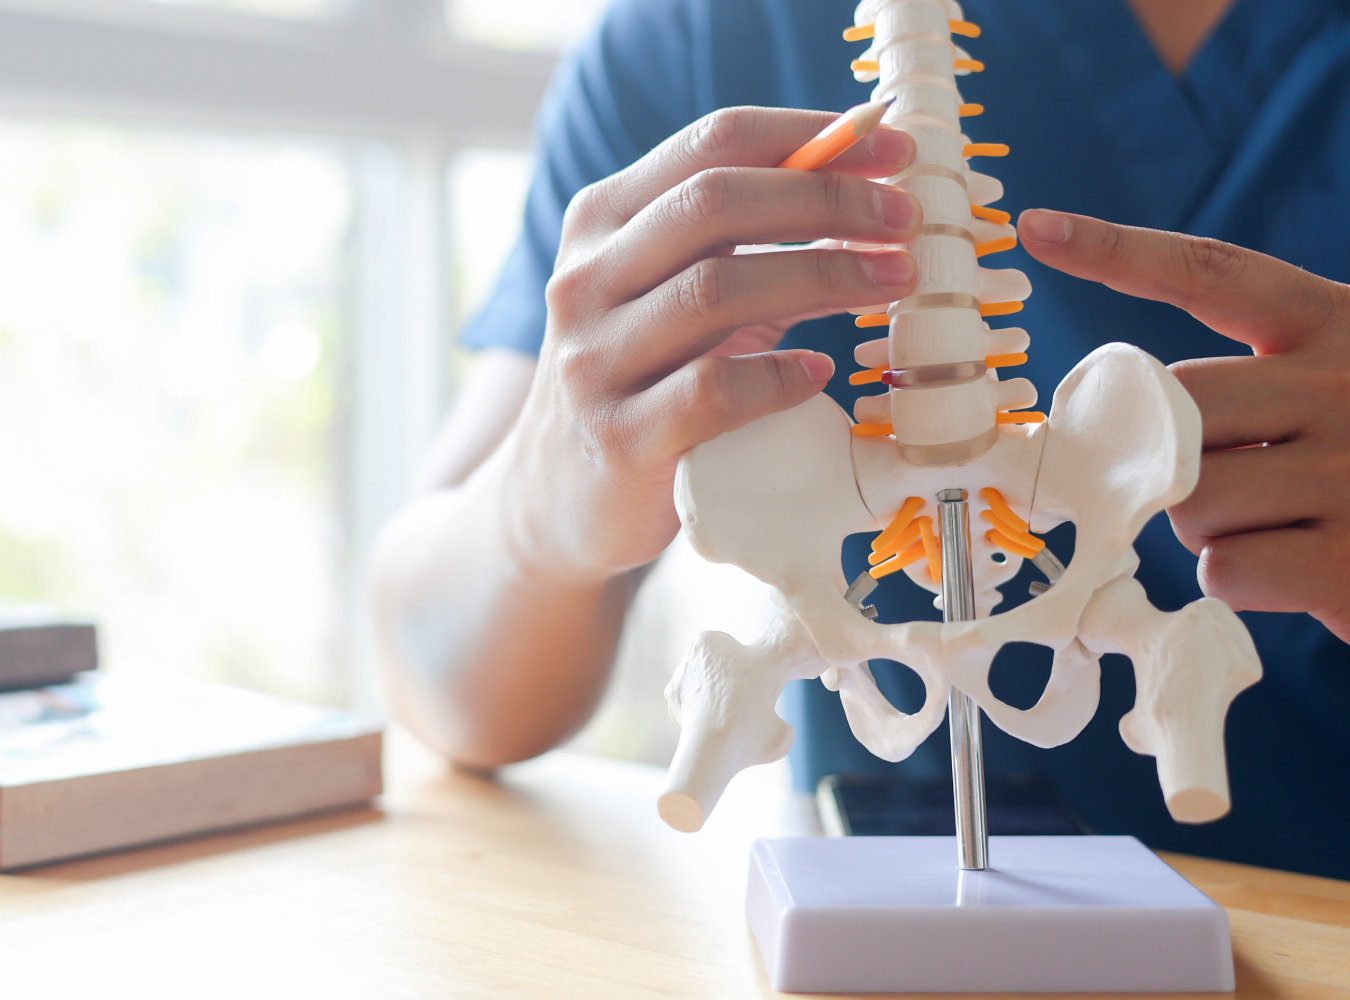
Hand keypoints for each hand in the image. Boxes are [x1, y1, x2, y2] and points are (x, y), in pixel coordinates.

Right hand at [507, 107, 921, 578]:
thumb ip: (743, 247)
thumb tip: (864, 200)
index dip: (811, 137)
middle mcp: (586, 279)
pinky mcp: (618, 438)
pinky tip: (819, 373)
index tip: (892, 150)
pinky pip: (711, 391)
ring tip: (891, 281)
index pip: (711, 143)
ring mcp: (593, 359)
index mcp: (601, 222)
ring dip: (823, 275)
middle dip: (826, 200)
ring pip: (715, 289)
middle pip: (715, 203)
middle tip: (904, 219)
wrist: (558, 499)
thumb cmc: (640, 383)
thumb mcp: (672, 298)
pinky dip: (778, 377)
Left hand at [1019, 208, 1349, 641]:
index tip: (1037, 226)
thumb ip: (1259, 388)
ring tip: (1279, 526)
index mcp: (1339, 325)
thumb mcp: (1341, 392)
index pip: (1215, 274)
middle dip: (1170, 454)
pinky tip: (1299, 569)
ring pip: (1190, 497)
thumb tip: (1137, 422)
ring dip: (1206, 526)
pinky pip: (1225, 568)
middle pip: (1178, 406)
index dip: (1121, 252)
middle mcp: (1348, 384)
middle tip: (1220, 478)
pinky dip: (1240, 579)